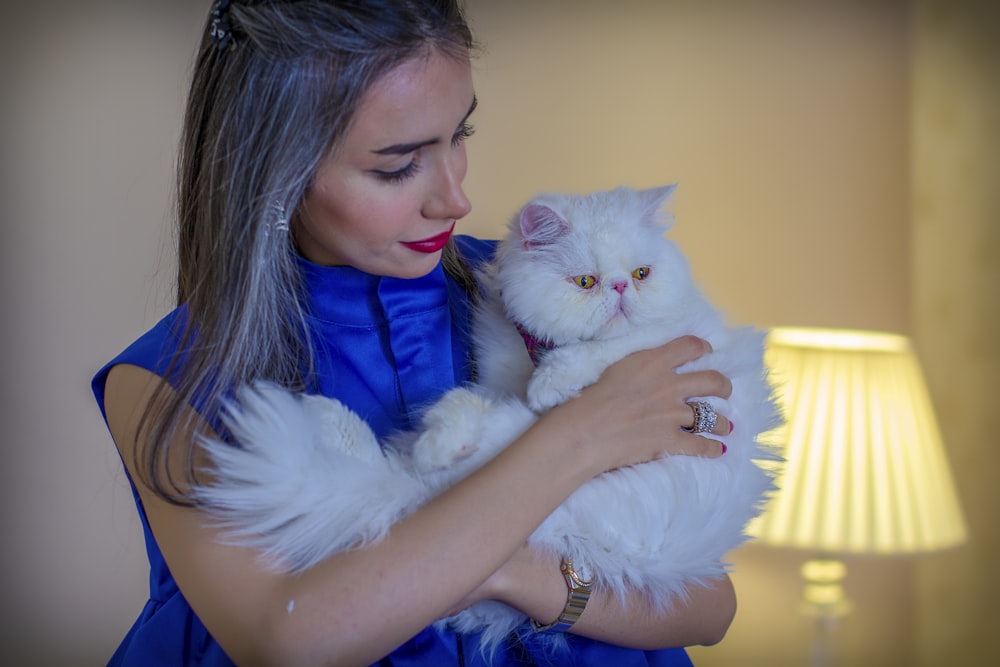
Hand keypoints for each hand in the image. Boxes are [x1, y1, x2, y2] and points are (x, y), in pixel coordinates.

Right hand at [559, 335, 731, 473]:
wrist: (587, 430)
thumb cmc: (592, 397)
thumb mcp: (618, 367)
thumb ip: (641, 366)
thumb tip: (651, 368)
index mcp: (655, 362)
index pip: (690, 346)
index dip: (703, 348)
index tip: (707, 352)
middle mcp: (670, 386)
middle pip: (712, 381)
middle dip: (723, 386)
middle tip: (724, 390)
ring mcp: (673, 415)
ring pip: (711, 416)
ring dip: (722, 422)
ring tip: (725, 426)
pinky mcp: (670, 440)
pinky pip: (700, 445)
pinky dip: (712, 448)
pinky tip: (718, 449)